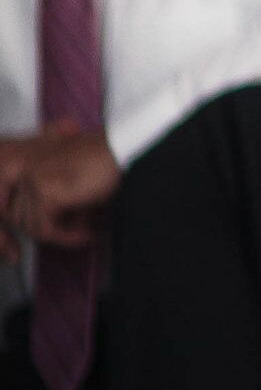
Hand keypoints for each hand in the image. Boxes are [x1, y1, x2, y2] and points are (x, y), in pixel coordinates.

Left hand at [2, 124, 117, 249]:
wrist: (120, 148)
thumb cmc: (102, 161)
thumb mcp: (67, 177)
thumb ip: (50, 196)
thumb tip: (48, 227)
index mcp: (26, 159)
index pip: (8, 204)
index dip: (20, 224)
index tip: (31, 240)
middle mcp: (24, 167)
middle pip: (19, 217)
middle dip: (46, 229)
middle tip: (72, 232)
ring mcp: (32, 179)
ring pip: (32, 226)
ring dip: (60, 235)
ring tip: (84, 231)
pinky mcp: (45, 192)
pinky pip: (46, 229)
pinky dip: (67, 237)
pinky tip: (85, 234)